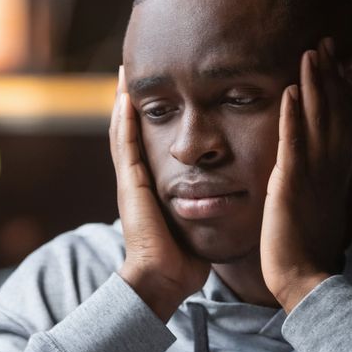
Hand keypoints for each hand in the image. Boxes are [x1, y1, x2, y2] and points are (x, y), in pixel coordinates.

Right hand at [111, 66, 209, 321]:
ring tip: (124, 73)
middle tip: (131, 72)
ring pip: (122, 132)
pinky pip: (125, 145)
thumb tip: (229, 200)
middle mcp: (136, 181)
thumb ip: (206, 207)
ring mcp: (130, 182)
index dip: (146, 119)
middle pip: (129, 132)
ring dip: (122, 101)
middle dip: (130, 103)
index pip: (146, 145)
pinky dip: (123, 120)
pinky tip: (125, 96)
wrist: (162, 279)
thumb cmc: (183, 259)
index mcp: (151, 188)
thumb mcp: (197, 223)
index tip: (154, 94)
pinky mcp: (130, 185)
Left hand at [262, 38, 351, 312]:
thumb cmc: (307, 252)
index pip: (340, 123)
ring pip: (316, 121)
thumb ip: (316, 187)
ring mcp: (311, 176)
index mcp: (334, 174)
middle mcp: (329, 169)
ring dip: (313, 85)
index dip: (339, 91)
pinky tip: (288, 91)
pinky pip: (292, 144)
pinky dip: (292, 116)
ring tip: (311, 52)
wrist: (305, 280)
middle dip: (329, 76)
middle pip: (333, 112)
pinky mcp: (290, 185)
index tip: (339, 64)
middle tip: (327, 42)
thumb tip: (313, 177)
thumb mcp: (316, 211)